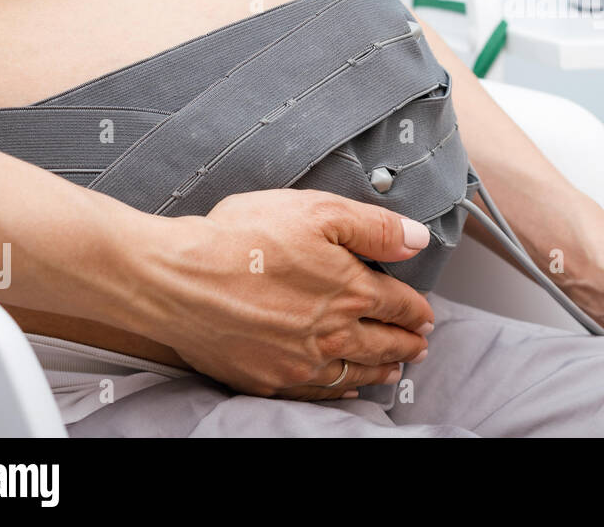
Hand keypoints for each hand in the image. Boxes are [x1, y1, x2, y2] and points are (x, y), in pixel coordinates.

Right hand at [134, 189, 435, 399]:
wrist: (178, 279)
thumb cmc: (241, 239)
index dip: (416, 309)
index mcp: (350, 290)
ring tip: (395, 371)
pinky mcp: (266, 377)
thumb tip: (417, 238)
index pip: (397, 303)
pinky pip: (317, 391)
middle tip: (420, 346)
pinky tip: (345, 387)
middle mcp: (331, 333)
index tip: (425, 314)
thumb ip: (374, 226)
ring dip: (381, 370)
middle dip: (407, 344)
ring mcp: (299, 360)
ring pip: (354, 371)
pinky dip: (339, 391)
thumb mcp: (317, 211)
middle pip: (383, 342)